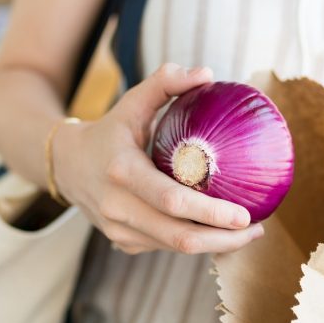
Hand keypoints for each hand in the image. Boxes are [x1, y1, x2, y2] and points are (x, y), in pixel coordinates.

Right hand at [51, 63, 263, 254]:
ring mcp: (119, 231)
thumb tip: (207, 74)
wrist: (66, 166)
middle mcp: (118, 208)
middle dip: (224, 239)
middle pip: (180, 237)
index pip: (172, 202)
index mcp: (122, 172)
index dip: (211, 213)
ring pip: (175, 249)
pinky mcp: (124, 244)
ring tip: (247, 233)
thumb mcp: (132, 101)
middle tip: (257, 229)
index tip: (246, 215)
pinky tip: (218, 233)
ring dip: (215, 245)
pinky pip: (166, 248)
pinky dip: (196, 243)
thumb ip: (166, 82)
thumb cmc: (110, 131)